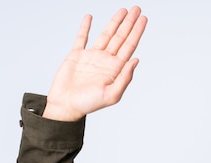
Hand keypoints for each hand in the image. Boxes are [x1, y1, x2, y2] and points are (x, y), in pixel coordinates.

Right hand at [43, 6, 147, 120]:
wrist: (66, 105)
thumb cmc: (89, 104)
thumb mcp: (112, 95)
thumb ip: (125, 78)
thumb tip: (136, 60)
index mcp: (115, 69)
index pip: (129, 46)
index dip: (136, 32)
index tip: (143, 19)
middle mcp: (105, 60)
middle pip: (120, 37)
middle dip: (129, 23)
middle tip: (137, 9)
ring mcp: (91, 56)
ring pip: (105, 34)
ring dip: (114, 22)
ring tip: (123, 10)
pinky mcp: (76, 55)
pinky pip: (81, 38)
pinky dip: (85, 27)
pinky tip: (90, 17)